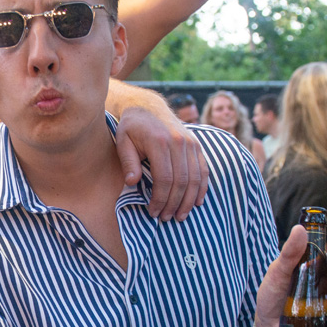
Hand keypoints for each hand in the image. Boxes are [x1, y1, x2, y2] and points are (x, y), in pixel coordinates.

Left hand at [115, 106, 208, 221]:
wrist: (148, 107)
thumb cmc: (131, 128)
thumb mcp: (122, 141)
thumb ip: (128, 161)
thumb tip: (132, 182)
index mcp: (160, 141)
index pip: (164, 178)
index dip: (160, 199)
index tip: (153, 212)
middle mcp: (179, 142)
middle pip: (181, 181)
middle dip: (174, 204)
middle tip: (166, 218)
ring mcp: (191, 143)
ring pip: (195, 178)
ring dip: (189, 200)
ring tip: (181, 216)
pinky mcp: (197, 145)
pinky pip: (203, 170)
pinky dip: (202, 188)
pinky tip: (197, 202)